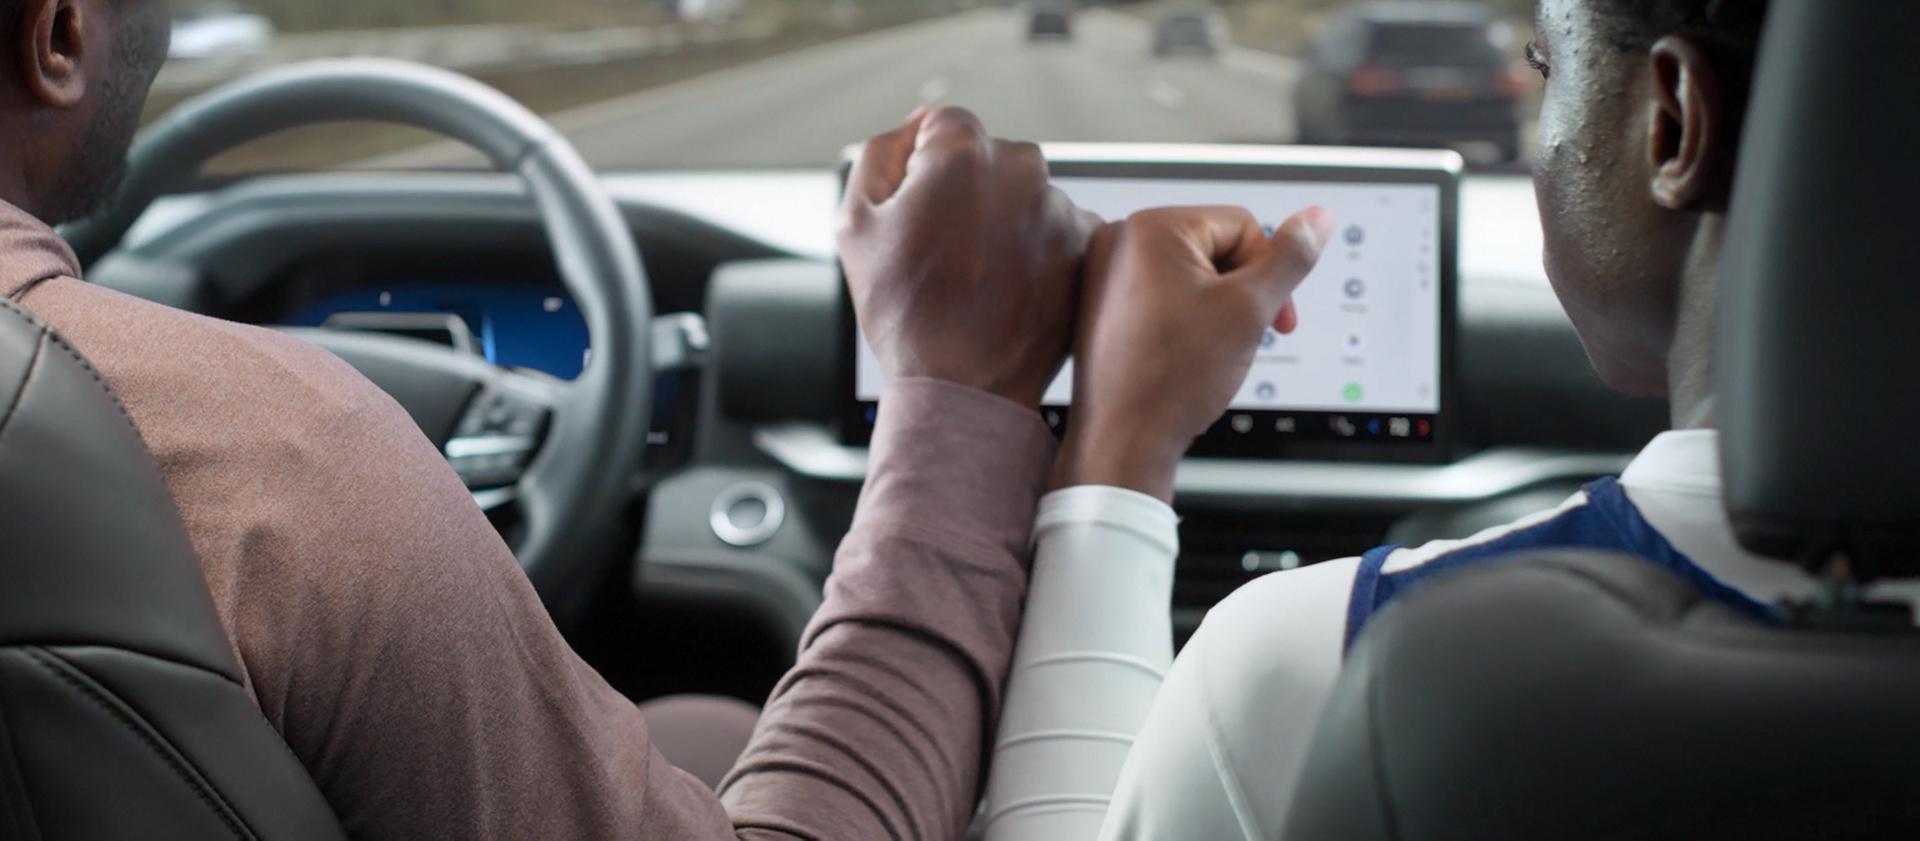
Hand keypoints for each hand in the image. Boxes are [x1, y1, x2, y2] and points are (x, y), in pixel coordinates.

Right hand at [839, 106, 1100, 409]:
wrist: (964, 389)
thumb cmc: (906, 314)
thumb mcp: (855, 224)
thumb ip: (881, 153)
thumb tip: (916, 124)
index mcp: (963, 152)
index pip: (942, 126)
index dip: (921, 170)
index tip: (920, 216)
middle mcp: (1023, 169)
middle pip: (988, 157)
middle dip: (967, 192)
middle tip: (946, 253)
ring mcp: (1060, 208)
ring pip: (1023, 194)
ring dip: (1003, 220)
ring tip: (979, 278)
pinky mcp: (1085, 246)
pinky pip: (1054, 228)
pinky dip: (1035, 249)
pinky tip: (1008, 288)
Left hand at [1053, 206, 1333, 500]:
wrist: (1124, 440)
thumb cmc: (1175, 377)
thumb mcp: (1250, 308)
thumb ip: (1290, 257)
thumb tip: (1317, 218)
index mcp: (1151, 227)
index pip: (1242, 226)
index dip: (1267, 273)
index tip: (1273, 319)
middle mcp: (1119, 240)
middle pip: (1214, 248)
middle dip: (1240, 293)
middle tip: (1240, 337)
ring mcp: (1105, 273)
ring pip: (1191, 275)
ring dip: (1216, 308)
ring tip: (1208, 350)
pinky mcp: (1102, 304)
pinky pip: (1162, 295)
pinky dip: (1184, 320)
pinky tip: (1185, 354)